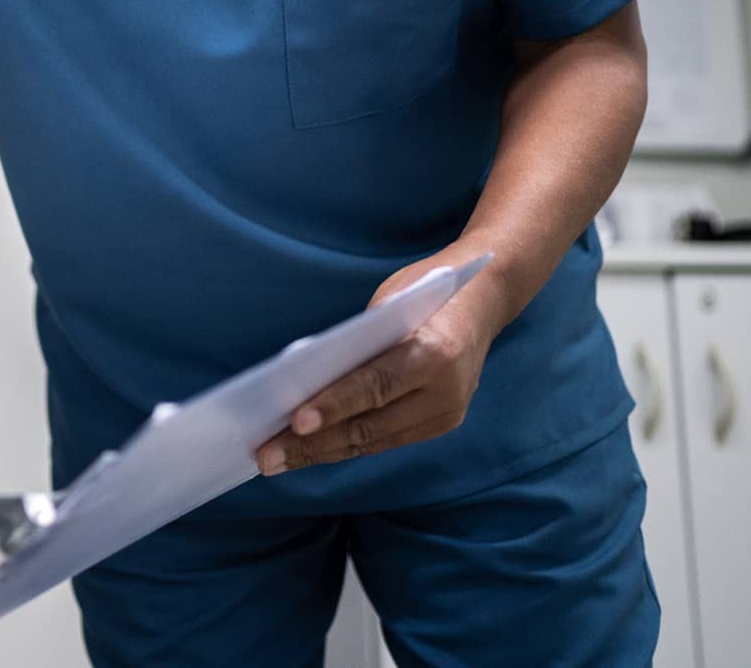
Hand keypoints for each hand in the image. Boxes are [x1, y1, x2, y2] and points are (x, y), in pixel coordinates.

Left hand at [254, 247, 510, 476]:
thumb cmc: (425, 290)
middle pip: (370, 425)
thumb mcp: (391, 300)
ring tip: (276, 460)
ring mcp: (447, 413)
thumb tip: (302, 379)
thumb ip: (357, 342)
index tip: (294, 423)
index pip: (374, 385)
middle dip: (313, 443)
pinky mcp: (440, 424)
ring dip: (321, 452)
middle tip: (265, 455)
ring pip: (374, 441)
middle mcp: (446, 391)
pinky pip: (384, 440)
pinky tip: (309, 450)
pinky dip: (345, 445)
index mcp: (434, 352)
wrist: (485, 300)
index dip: (333, 405)